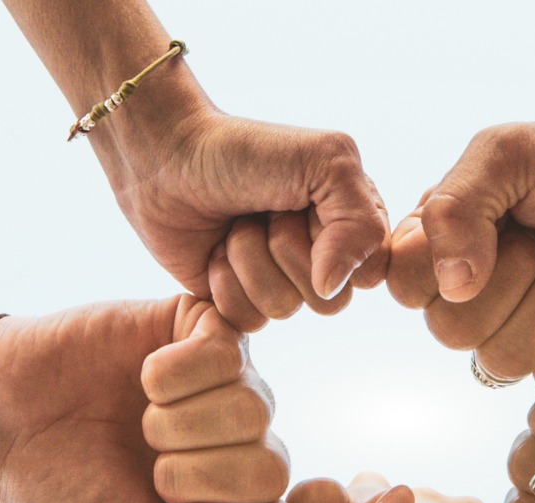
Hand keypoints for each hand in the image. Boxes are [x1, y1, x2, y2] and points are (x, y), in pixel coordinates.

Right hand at [0, 294, 302, 502]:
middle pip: (270, 469)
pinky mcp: (208, 329)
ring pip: (252, 408)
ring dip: (174, 425)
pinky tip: (143, 377)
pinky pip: (225, 351)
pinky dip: (169, 375)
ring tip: (141, 422)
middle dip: (190, 478)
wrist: (6, 426)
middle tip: (148, 467)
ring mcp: (235, 385)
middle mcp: (250, 445)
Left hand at [105, 109, 389, 330]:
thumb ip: (358, 223)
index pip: (368, 271)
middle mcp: (322, 259)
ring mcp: (280, 283)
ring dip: (249, 260)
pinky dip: (224, 282)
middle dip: (286, 250)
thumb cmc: (244, 151)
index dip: (334, 242)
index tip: (305, 202)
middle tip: (263, 212)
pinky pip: (247, 321)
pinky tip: (215, 251)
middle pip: (328, 299)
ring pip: (283, 308)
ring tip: (234, 225)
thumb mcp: (325, 161)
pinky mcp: (240, 301)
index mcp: (352, 225)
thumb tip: (331, 288)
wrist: (166, 157)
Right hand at [388, 219, 534, 388]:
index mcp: (443, 247)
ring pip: (505, 358)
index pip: (405, 288)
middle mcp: (473, 298)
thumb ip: (455, 206)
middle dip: (513, 275)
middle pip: (452, 332)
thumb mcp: (506, 153)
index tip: (493, 222)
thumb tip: (455, 289)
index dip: (443, 263)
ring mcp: (523, 333)